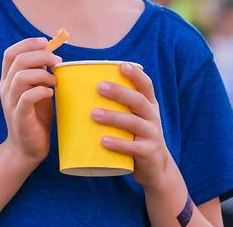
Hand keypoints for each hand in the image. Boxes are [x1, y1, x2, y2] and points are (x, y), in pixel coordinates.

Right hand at [0, 37, 60, 167]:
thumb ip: (39, 75)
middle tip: (57, 61)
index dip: (27, 43)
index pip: (10, 53)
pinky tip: (50, 93)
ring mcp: (11, 102)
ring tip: (54, 80)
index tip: (46, 42)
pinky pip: (27, 97)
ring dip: (42, 74)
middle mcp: (6, 88)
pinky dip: (41, 91)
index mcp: (8, 80)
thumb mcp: (36, 91)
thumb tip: (51, 56)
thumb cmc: (35, 118)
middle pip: (17, 60)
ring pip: (20, 76)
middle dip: (40, 56)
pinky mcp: (19, 116)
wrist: (26, 148)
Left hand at [92, 62, 176, 190]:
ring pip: (134, 123)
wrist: (155, 168)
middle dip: (119, 92)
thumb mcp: (131, 119)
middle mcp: (153, 117)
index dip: (136, 74)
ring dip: (113, 117)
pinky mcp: (148, 153)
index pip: (146, 85)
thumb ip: (116, 105)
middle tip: (99, 87)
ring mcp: (152, 135)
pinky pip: (133, 148)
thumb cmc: (133, 137)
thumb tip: (77, 89)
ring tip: (94, 114)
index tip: (122, 65)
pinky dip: (118, 144)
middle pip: (138, 101)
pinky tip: (103, 141)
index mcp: (148, 105)